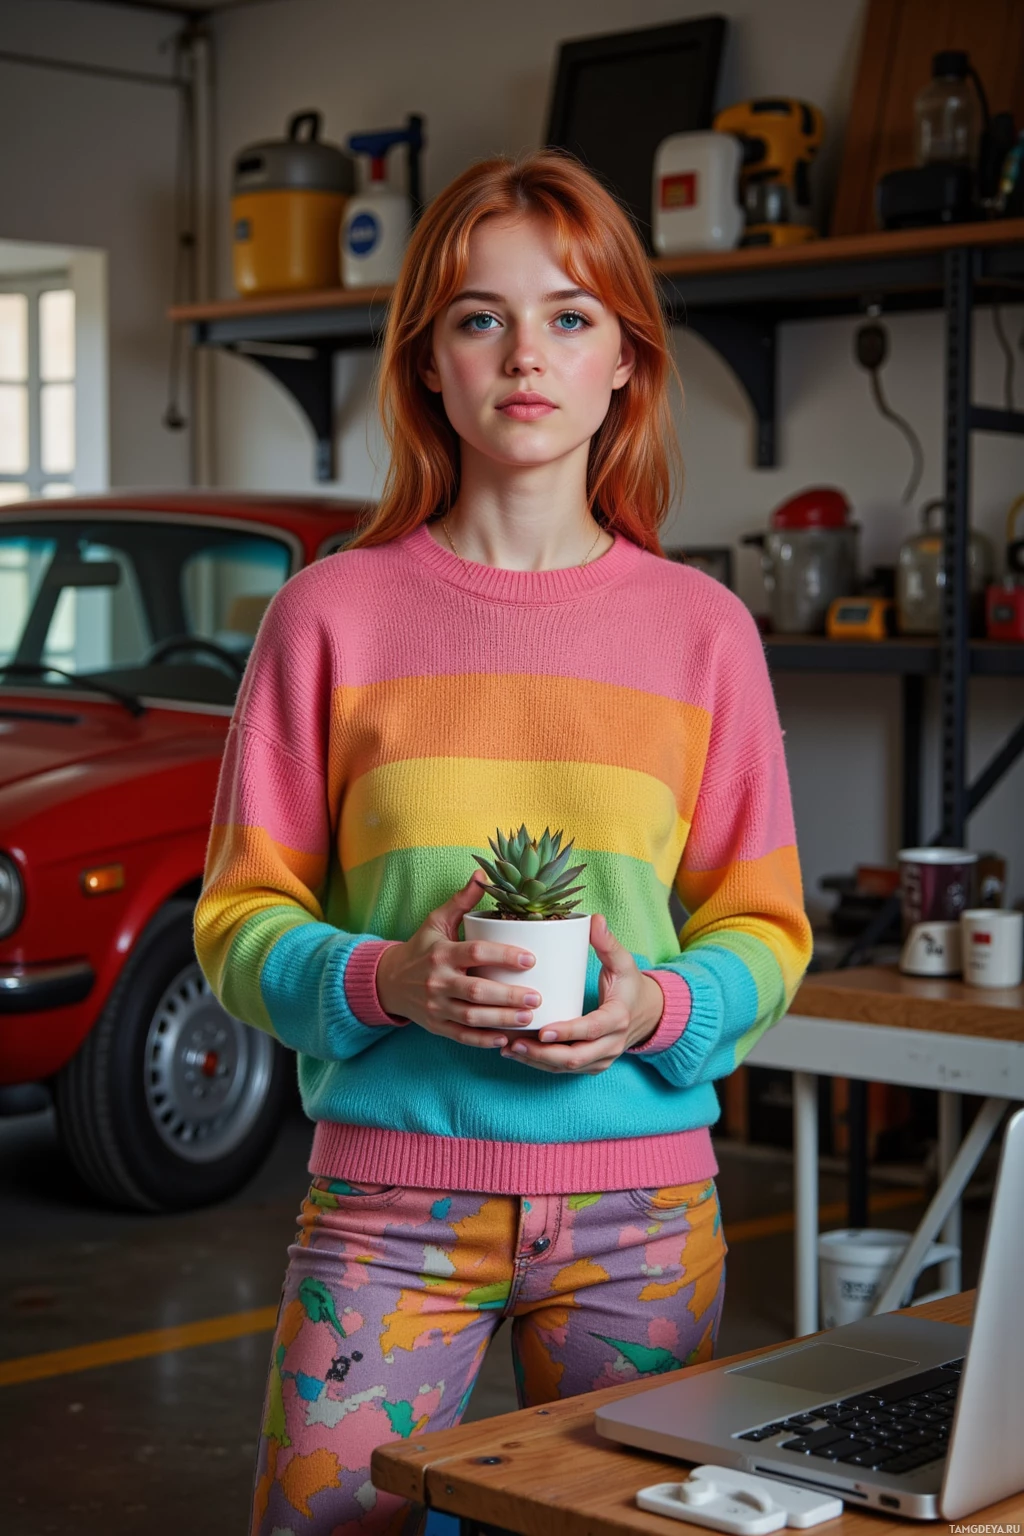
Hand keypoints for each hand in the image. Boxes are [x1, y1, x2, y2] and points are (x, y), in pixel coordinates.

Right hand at [374, 871, 544, 1049]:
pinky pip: (461, 1036)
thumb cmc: (420, 948)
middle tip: (538, 996)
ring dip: (501, 1019)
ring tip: (529, 1017)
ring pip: (471, 1017)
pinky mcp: (435, 1026)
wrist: (388, 981)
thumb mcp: (436, 921)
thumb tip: (483, 874)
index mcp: (442, 953)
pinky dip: (483, 1040)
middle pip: (477, 991)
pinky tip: (504, 1039)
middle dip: (509, 996)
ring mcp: (436, 1006)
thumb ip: (461, 900)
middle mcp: (438, 981)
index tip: (531, 959)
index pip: (475, 953)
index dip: (504, 955)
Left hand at [501, 913, 663, 1074]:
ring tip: (508, 1048)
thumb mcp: (623, 962)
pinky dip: (541, 1064)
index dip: (567, 1032)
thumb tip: (594, 919)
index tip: (542, 1031)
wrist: (648, 1014)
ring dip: (537, 1061)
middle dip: (543, 1054)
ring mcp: (602, 1059)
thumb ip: (608, 942)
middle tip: (514, 1043)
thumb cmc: (630, 985)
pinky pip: (565, 1070)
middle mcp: (611, 1044)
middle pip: (575, 1057)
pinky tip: (518, 1053)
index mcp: (618, 1018)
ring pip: (567, 1067)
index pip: (591, 1029)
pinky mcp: (593, 1065)